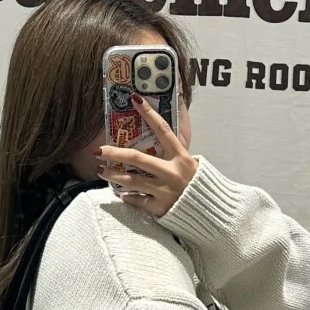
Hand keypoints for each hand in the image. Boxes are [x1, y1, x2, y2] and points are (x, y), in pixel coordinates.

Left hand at [98, 95, 197, 218]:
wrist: (211, 211)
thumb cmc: (198, 184)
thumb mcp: (192, 164)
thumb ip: (175, 152)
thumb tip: (160, 134)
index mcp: (181, 157)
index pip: (163, 130)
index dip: (149, 113)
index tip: (134, 99)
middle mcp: (172, 172)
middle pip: (137, 158)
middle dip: (114, 153)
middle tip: (98, 150)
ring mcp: (165, 190)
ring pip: (131, 180)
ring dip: (113, 175)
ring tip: (100, 171)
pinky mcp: (160, 207)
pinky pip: (137, 200)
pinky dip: (127, 197)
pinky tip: (121, 194)